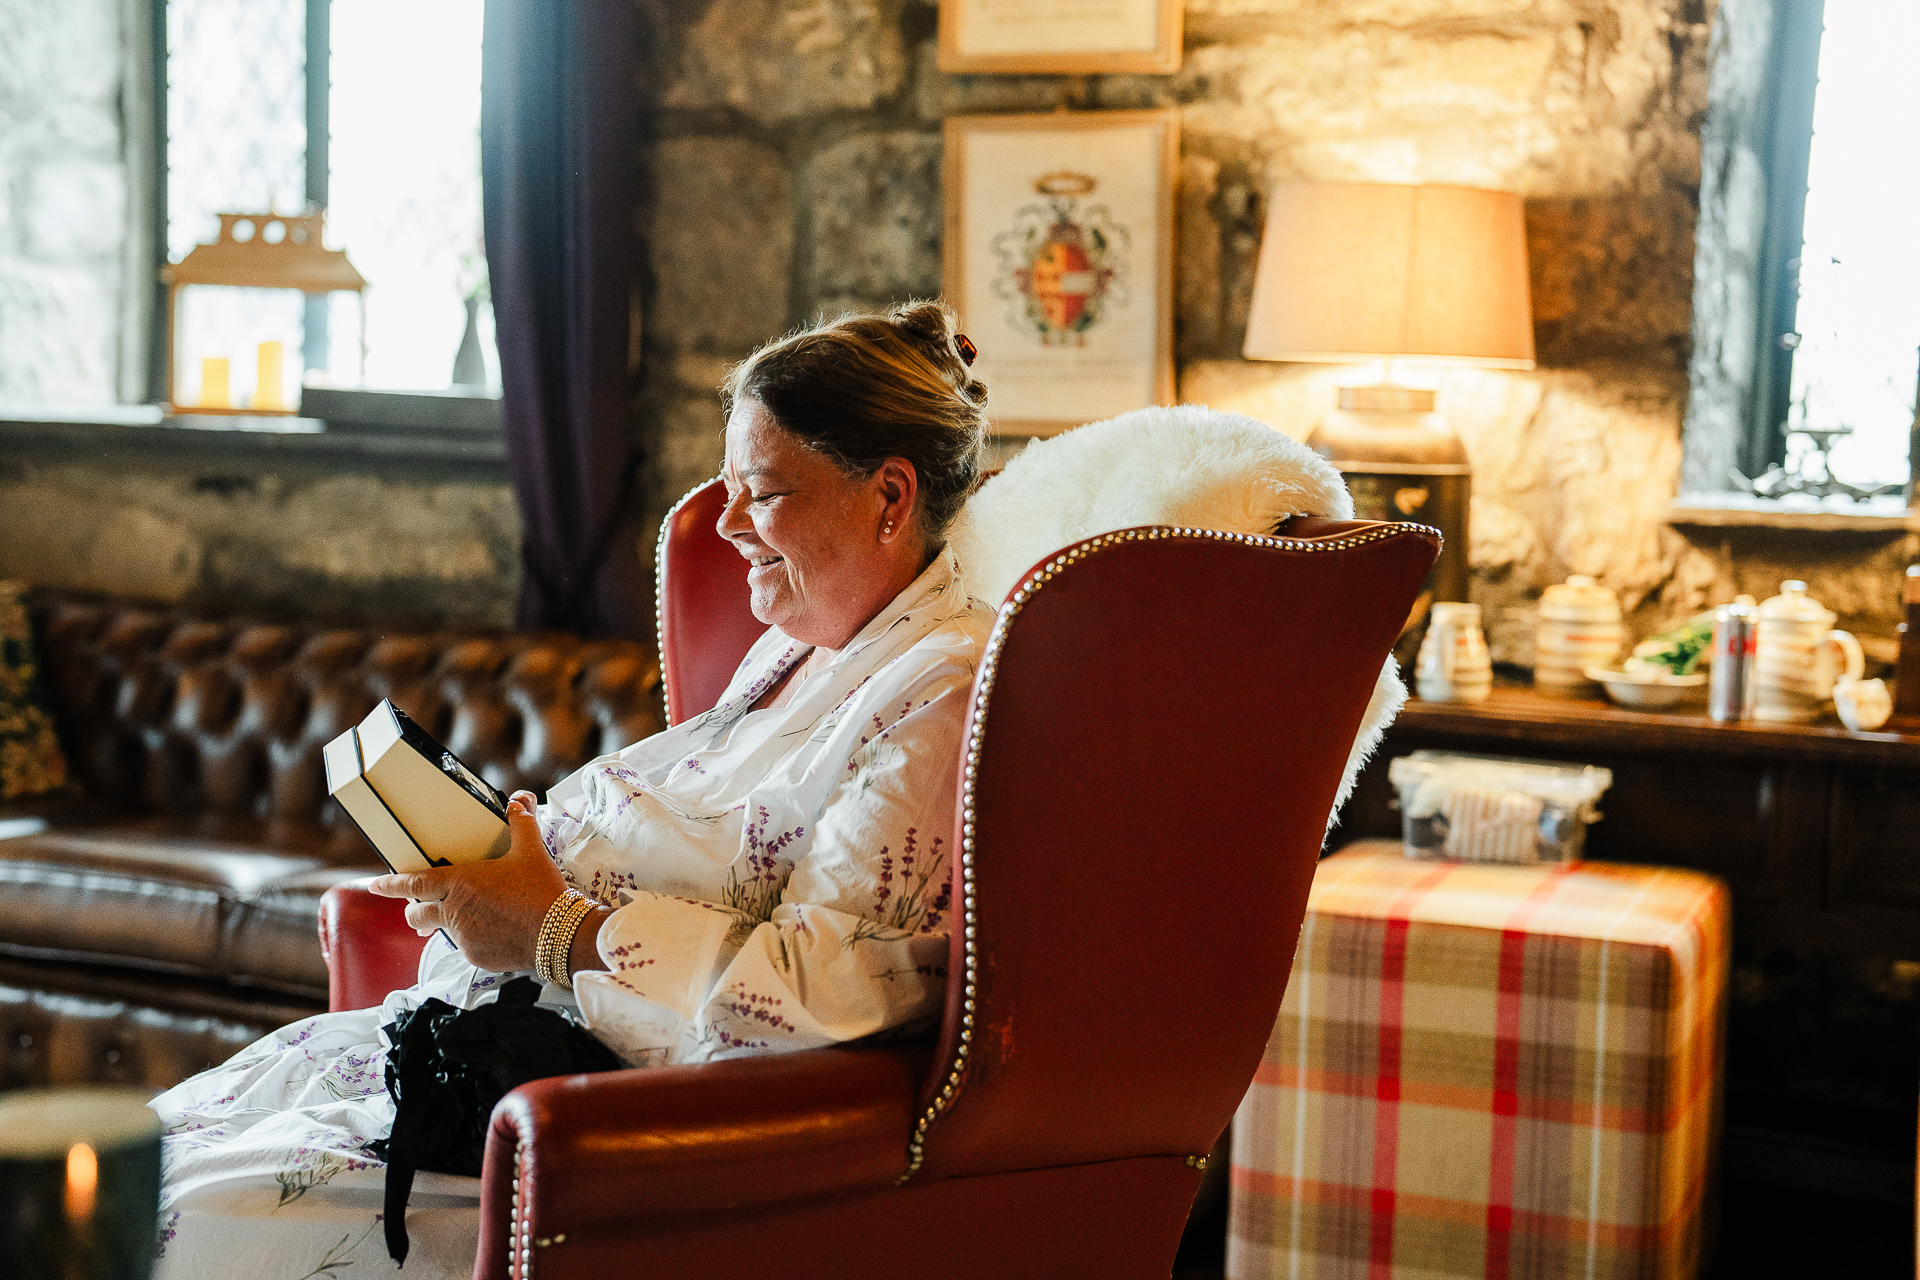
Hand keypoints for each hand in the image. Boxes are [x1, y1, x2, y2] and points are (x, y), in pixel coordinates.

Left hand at [366, 790, 565, 973]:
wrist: (558, 933)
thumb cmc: (540, 890)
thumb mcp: (530, 851)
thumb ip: (520, 823)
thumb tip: (518, 800)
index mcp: (459, 882)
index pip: (413, 883)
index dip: (391, 885)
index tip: (376, 885)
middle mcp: (454, 911)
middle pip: (417, 914)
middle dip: (413, 911)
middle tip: (418, 908)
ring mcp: (463, 937)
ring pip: (442, 931)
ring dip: (448, 924)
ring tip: (472, 918)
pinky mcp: (476, 956)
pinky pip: (467, 946)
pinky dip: (475, 939)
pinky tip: (496, 932)